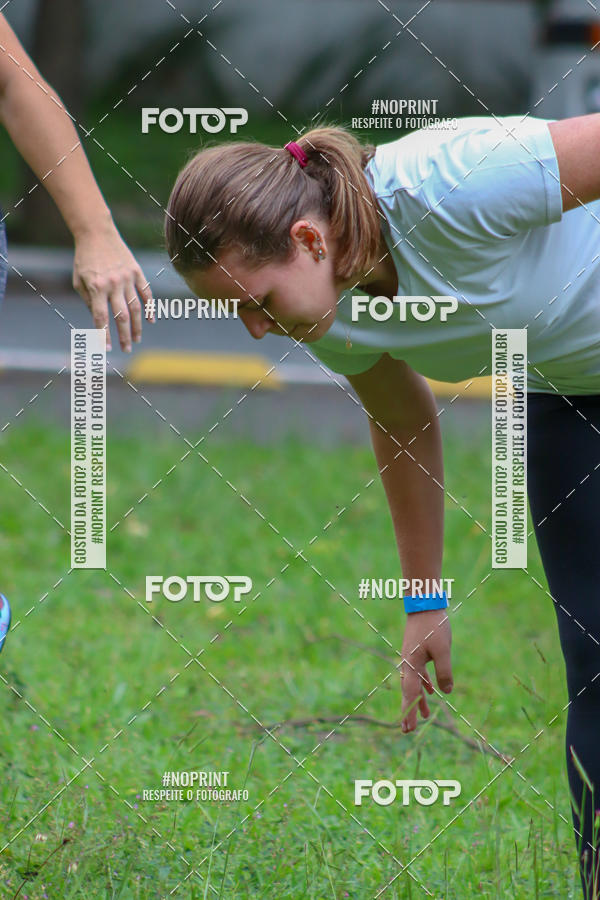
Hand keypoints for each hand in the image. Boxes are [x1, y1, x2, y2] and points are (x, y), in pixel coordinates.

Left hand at [72, 221, 153, 351]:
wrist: (96, 233)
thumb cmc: (84, 259)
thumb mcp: (79, 281)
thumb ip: (89, 302)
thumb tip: (101, 321)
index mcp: (96, 287)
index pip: (101, 317)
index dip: (104, 335)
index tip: (106, 348)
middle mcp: (113, 284)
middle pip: (121, 316)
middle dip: (124, 336)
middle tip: (126, 349)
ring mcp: (127, 278)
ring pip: (136, 308)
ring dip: (137, 326)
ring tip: (136, 339)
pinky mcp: (136, 271)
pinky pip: (146, 293)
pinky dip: (150, 308)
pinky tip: (150, 320)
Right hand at [400, 609, 452, 732]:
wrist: (425, 605)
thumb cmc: (434, 626)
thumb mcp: (443, 650)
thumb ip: (444, 672)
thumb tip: (446, 692)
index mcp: (411, 664)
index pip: (410, 694)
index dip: (409, 712)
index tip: (407, 728)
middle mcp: (408, 664)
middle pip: (408, 692)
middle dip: (409, 711)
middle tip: (407, 730)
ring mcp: (412, 658)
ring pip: (414, 684)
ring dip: (418, 700)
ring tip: (423, 716)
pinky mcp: (418, 653)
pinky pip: (420, 674)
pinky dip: (424, 685)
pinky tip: (432, 693)